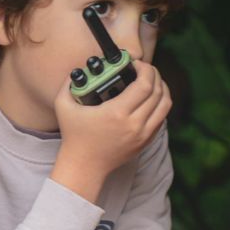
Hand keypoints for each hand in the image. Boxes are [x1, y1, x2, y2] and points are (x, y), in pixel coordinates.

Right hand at [51, 61, 171, 202]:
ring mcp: (143, 135)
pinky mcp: (145, 142)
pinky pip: (162, 118)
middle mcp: (134, 124)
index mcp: (117, 113)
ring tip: (152, 81)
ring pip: (165, 105)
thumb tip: (77, 69)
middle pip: (158, 91)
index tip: (136, 64)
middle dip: (154, 74)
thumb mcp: (64, 105)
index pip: (145, 84)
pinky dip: (160, 104)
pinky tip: (151, 98)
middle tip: (144, 69)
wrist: (85, 166)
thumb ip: (68, 83)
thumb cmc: (74, 136)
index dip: (145, 69)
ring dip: (162, 88)